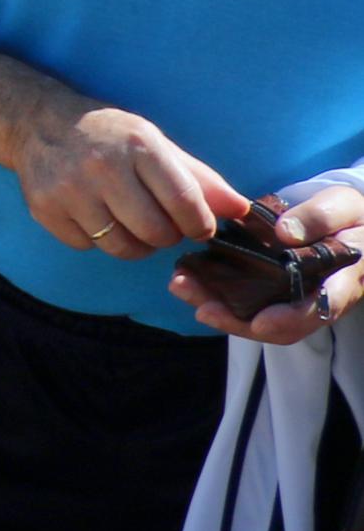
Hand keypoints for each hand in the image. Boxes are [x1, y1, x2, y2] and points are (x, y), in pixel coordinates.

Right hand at [19, 103, 240, 256]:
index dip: (200, 225)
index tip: (199, 227)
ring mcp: (69, 190)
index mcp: (138, 145)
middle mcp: (102, 167)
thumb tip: (242, 210)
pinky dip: (99, 239)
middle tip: (163, 225)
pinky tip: (97, 217)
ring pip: (122, 247)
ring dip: (136, 244)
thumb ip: (199, 179)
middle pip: (155, 232)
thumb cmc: (108, 135)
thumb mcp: (155, 144)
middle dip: (168, 236)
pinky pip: (87, 246)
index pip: (185, 203)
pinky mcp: (45, 209)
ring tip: (132, 224)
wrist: (38, 123)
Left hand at [174, 183, 363, 343]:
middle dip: (241, 321)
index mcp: (345, 279)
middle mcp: (321, 298)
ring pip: (262, 320)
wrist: (348, 222)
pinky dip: (219, 298)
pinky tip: (189, 281)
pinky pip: (249, 304)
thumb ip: (320, 217)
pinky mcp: (276, 293)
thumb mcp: (342, 206)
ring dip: (221, 311)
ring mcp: (297, 300)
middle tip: (203, 309)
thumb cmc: (348, 215)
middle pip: (285, 324)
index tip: (261, 322)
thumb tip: (286, 233)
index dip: (293, 318)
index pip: (322, 305)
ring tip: (183, 288)